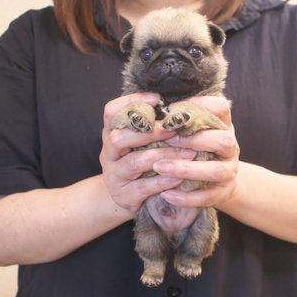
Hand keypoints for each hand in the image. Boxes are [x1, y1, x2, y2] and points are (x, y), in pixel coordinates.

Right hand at [100, 93, 196, 213]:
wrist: (124, 197)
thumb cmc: (139, 161)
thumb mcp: (138, 142)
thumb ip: (149, 125)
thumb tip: (178, 105)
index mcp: (110, 133)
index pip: (111, 111)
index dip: (131, 102)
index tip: (157, 99)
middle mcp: (108, 153)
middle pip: (120, 138)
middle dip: (150, 132)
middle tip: (175, 128)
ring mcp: (114, 175)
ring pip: (135, 162)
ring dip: (163, 155)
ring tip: (188, 152)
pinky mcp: (124, 195)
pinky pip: (144, 187)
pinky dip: (164, 180)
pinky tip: (180, 176)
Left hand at [153, 96, 239, 207]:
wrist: (220, 181)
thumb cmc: (199, 149)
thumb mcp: (196, 131)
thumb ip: (182, 120)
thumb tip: (150, 105)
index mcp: (224, 126)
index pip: (221, 108)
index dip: (200, 105)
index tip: (172, 108)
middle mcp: (231, 147)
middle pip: (223, 140)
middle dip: (194, 140)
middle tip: (167, 139)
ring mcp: (229, 171)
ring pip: (214, 170)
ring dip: (185, 168)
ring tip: (159, 167)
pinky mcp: (223, 193)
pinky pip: (207, 197)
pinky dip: (186, 197)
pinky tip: (165, 194)